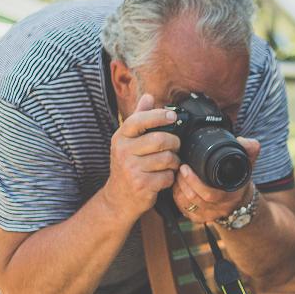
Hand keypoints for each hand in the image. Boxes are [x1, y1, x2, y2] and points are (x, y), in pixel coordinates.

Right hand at [103, 94, 180, 218]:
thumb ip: (138, 118)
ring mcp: (132, 169)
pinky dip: (170, 178)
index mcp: (121, 137)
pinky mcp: (142, 185)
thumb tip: (148, 96)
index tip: (172, 116)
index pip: (138, 120)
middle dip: (174, 143)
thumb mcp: (127, 141)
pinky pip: (167, 177)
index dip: (157, 116)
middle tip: (176, 146)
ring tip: (169, 163)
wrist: (118, 198)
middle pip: (160, 140)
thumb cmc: (127, 165)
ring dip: (174, 162)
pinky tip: (163, 178)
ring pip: (167, 159)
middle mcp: (123, 151)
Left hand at [171, 137, 261, 223]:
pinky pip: (183, 210)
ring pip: (186, 204)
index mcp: (230, 196)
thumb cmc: (239, 180)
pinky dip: (177, 197)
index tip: (185, 167)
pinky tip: (178, 186)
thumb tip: (243, 140)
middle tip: (179, 168)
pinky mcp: (199, 218)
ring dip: (178, 189)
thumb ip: (248, 150)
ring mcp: (208, 215)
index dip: (194, 181)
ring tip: (177, 175)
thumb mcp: (246, 165)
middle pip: (194, 199)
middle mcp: (219, 208)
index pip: (209, 194)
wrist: (239, 201)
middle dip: (183, 182)